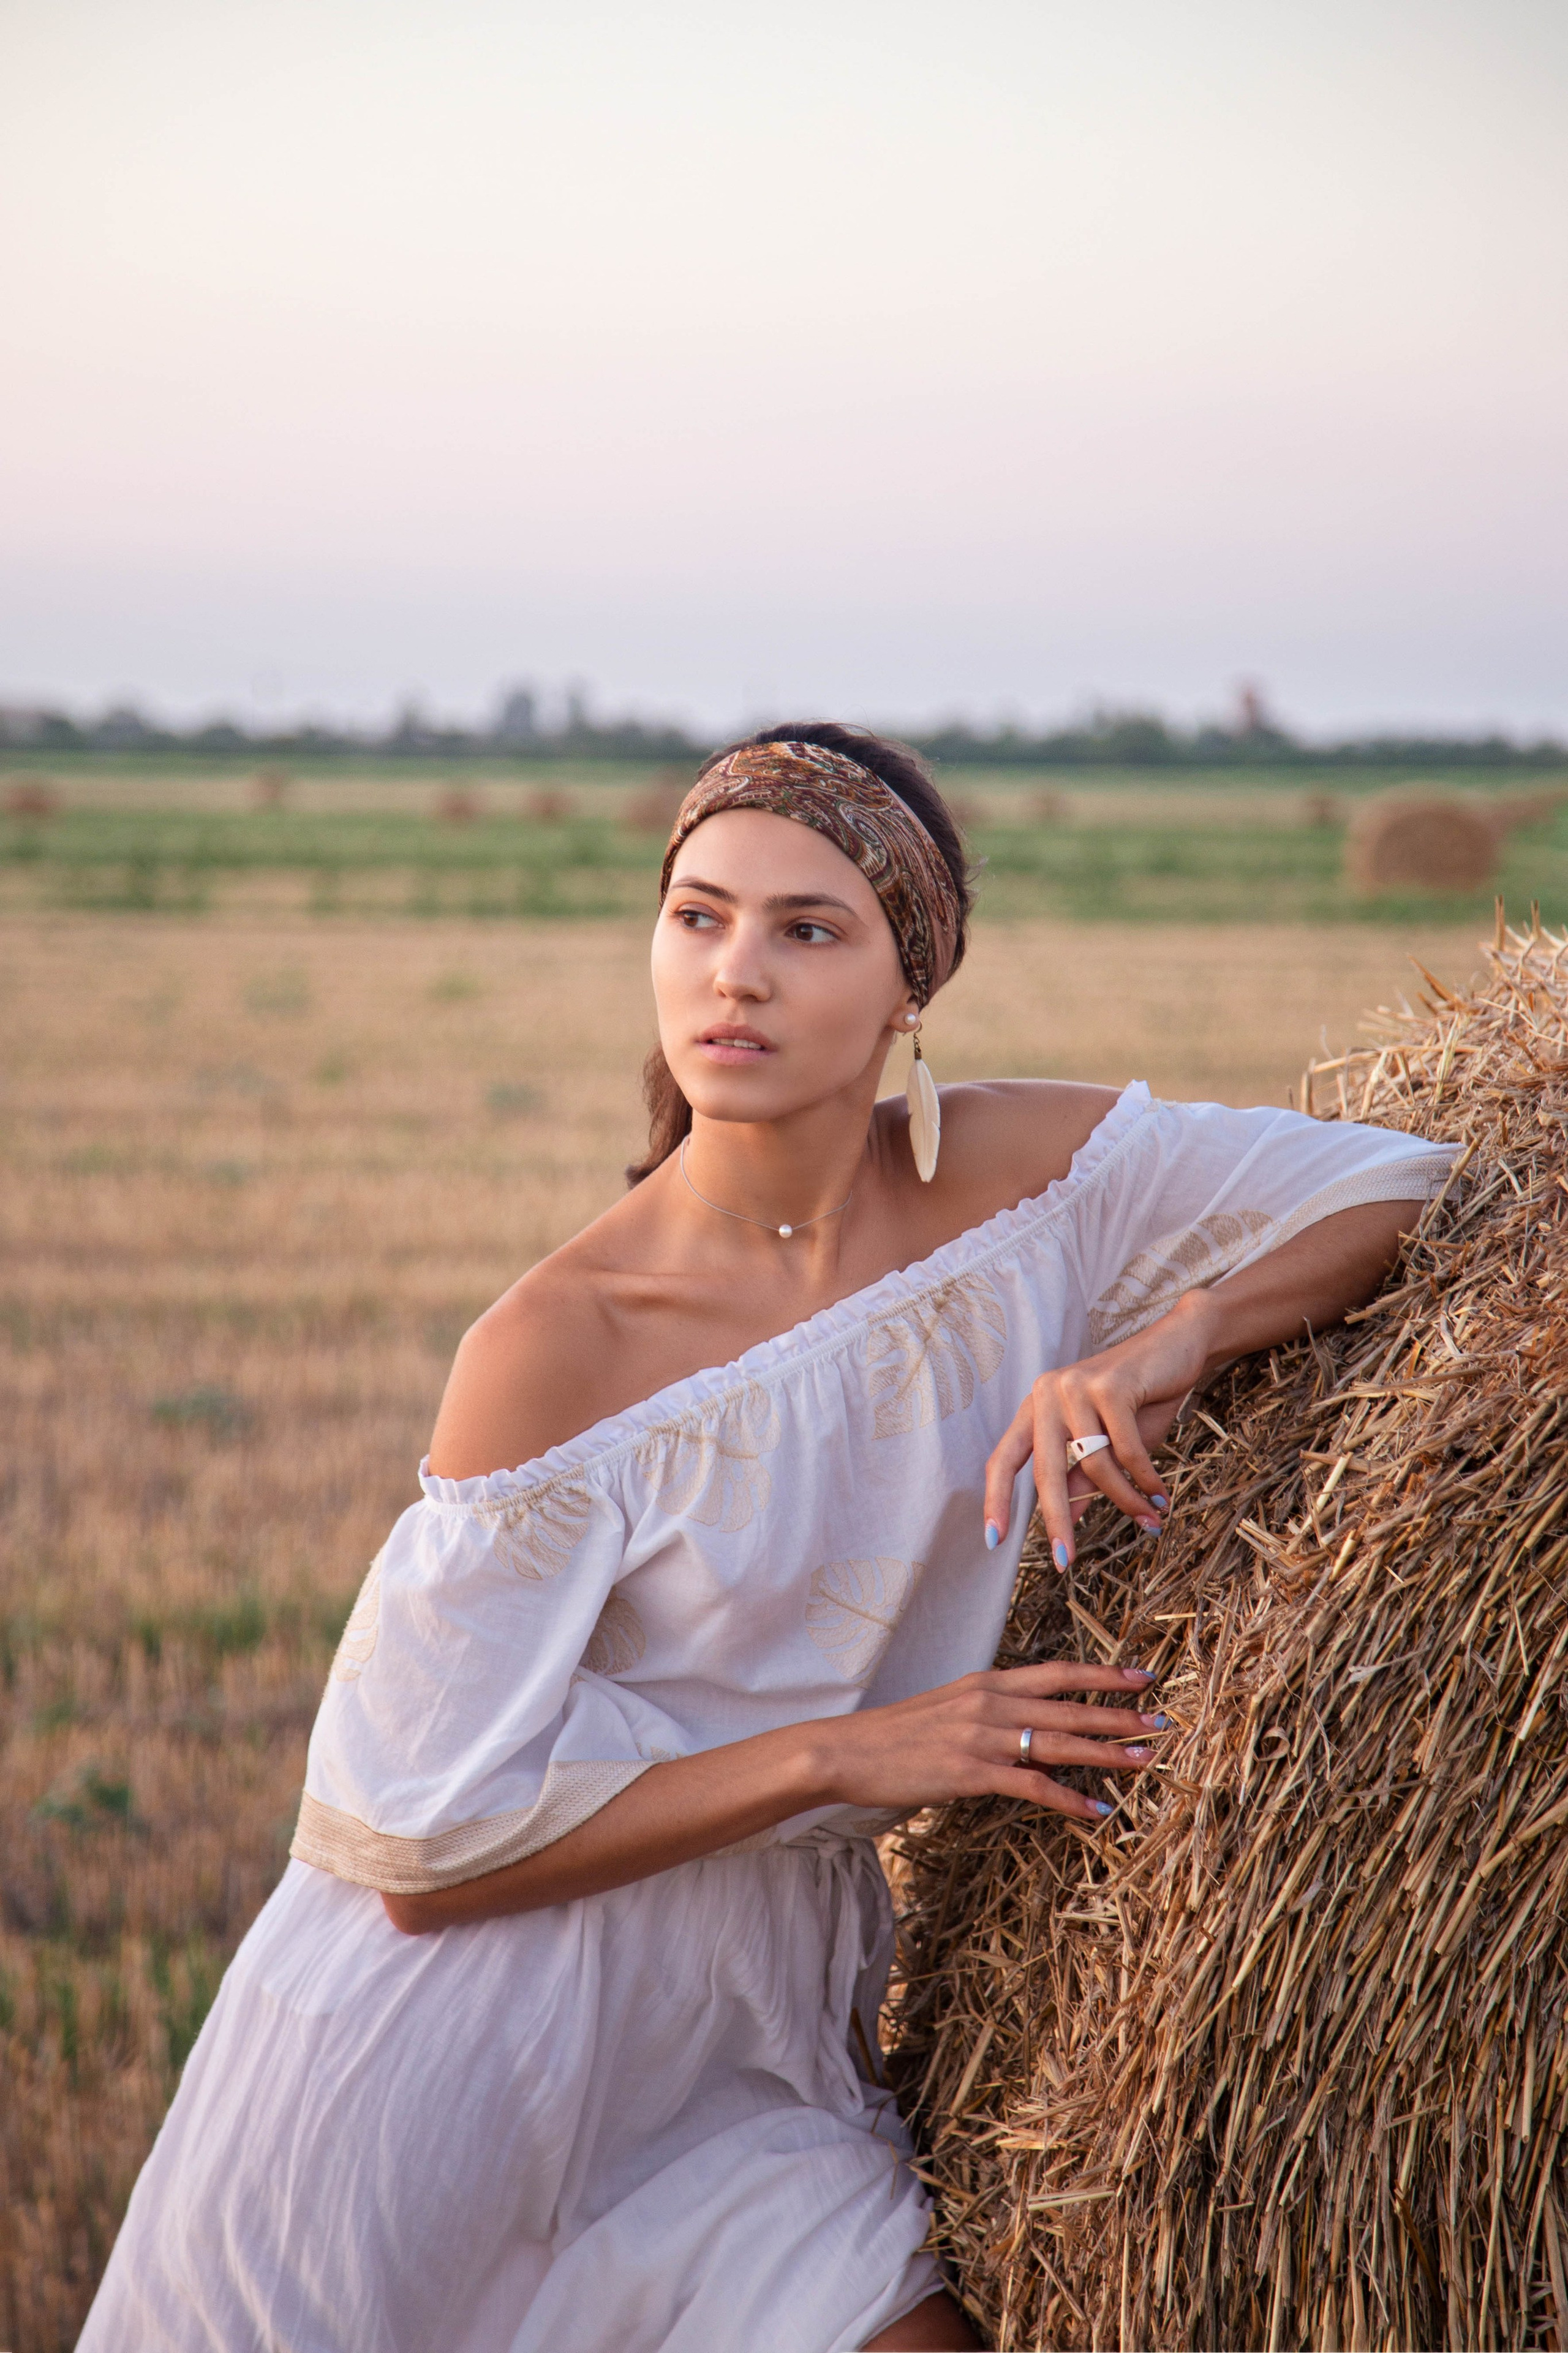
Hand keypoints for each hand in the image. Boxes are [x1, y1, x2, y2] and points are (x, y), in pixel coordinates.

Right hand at [818, 1660, 1165, 1826]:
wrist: (846, 1750)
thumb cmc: (894, 1735)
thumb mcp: (947, 1708)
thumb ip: (988, 1712)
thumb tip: (1023, 1726)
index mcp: (986, 1683)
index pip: (1057, 1672)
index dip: (1102, 1674)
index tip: (1140, 1675)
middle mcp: (990, 1703)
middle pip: (1070, 1707)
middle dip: (1120, 1715)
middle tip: (1162, 1721)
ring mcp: (982, 1737)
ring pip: (1061, 1743)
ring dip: (1108, 1753)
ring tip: (1146, 1760)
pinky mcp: (972, 1772)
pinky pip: (1033, 1785)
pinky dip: (1070, 1799)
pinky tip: (1096, 1812)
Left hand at [984, 1291, 1217, 1568]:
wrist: (1178, 1346)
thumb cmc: (1139, 1399)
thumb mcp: (1106, 1442)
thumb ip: (1081, 1475)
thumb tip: (1065, 1518)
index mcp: (1037, 1407)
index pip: (1004, 1458)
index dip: (996, 1500)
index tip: (993, 1541)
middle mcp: (1048, 1393)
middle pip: (1045, 1471)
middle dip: (1054, 1521)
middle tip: (1064, 1561)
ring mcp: (1076, 1386)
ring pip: (1095, 1465)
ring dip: (1125, 1500)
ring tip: (1150, 1518)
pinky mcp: (1110, 1386)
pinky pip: (1127, 1451)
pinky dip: (1145, 1479)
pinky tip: (1159, 1495)